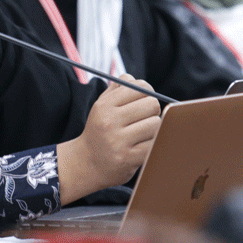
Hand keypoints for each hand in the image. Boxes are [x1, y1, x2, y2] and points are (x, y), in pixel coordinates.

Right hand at [58, 74, 160, 202]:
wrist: (86, 163)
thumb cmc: (99, 131)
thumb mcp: (101, 107)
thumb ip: (117, 90)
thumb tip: (134, 79)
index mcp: (103, 106)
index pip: (140, 87)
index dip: (147, 92)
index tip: (143, 100)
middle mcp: (109, 122)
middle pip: (152, 104)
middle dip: (151, 111)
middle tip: (143, 118)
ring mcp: (119, 141)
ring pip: (156, 124)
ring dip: (153, 128)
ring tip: (141, 133)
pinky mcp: (129, 158)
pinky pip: (154, 143)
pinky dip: (153, 143)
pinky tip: (141, 145)